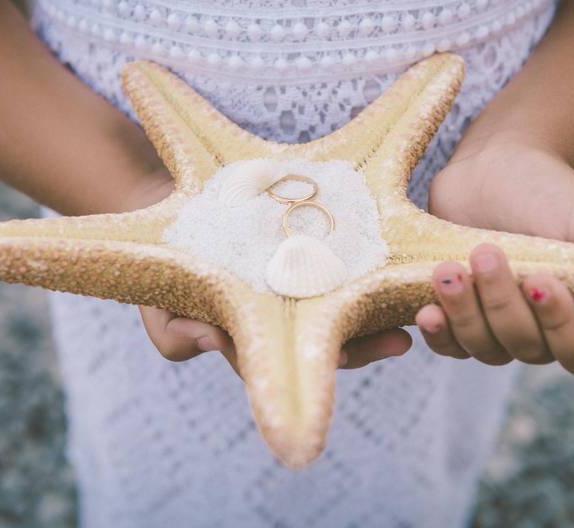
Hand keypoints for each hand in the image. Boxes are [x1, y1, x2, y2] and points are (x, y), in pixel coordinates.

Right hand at [131, 168, 412, 375]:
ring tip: (416, 298)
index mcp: (256, 340)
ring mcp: (298, 281)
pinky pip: (343, 254)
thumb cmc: (161, 271)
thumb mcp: (157, 309)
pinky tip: (398, 241)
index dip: (328, 361)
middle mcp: (287, 316)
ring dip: (379, 302)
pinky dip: (370, 253)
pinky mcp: (307, 244)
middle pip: (334, 337)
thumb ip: (177, 332)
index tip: (352, 354)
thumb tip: (210, 339)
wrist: (171, 208)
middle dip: (369, 342)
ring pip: (346, 298)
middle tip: (403, 341)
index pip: (297, 363)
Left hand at [414, 139, 573, 375]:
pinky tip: (427, 312)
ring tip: (447, 270)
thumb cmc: (551, 191)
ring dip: (464, 314)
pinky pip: (448, 345)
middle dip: (502, 302)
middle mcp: (542, 331)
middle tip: (485, 252)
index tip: (540, 280)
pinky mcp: (457, 316)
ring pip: (483, 349)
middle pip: (525, 348)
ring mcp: (496, 327)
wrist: (494, 163)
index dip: (560, 326)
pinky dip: (438, 334)